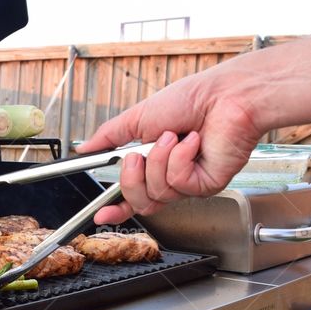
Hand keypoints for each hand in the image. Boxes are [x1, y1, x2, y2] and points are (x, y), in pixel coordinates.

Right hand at [77, 72, 263, 224]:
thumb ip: (108, 137)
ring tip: (173, 137)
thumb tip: (85, 148)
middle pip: (140, 202)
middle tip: (137, 156)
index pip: (132, 195)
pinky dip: (180, 159)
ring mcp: (189, 183)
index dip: (116, 208)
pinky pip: (178, 183)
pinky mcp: (206, 184)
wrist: (226, 95)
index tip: (101, 214)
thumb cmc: (192, 99)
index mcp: (154, 163)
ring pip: (157, 193)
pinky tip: (192, 142)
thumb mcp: (138, 117)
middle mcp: (171, 176)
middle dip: (131, 179)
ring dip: (159, 160)